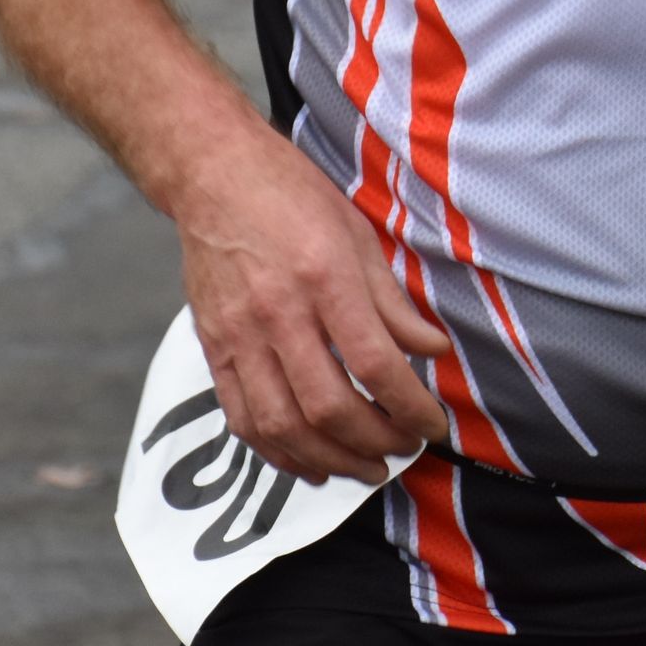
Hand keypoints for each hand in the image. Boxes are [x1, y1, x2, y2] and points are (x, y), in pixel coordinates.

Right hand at [173, 124, 453, 485]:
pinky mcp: (213, 349)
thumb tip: (433, 349)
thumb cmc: (291, 196)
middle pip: (330, 405)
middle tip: (404, 449)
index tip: (433, 423)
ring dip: (331, 460)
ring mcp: (239, 336)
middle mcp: (278, 313)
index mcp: (324, 277)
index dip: (411, 405)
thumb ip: (394, 301)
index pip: (376, 363)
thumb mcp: (358, 233)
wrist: (213, 175)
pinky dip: (278, 452)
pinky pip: (243, 419)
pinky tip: (309, 463)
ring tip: (365, 469)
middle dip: (376, 441)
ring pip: (284, 424)